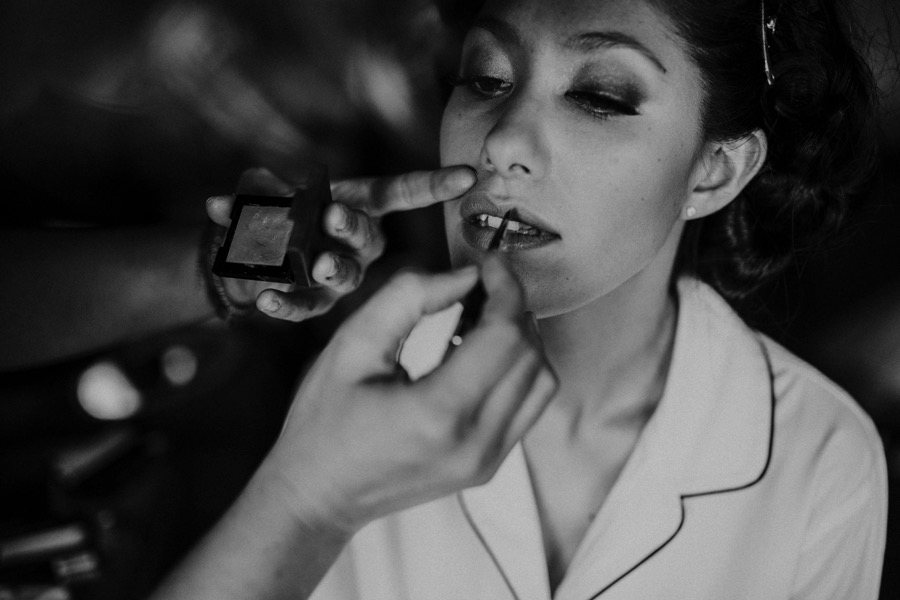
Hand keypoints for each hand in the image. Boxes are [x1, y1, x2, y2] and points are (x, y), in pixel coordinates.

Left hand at [206, 165, 475, 320]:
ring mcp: (337, 278)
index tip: (468, 176)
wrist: (248, 259)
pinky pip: (303, 306)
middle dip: (351, 227)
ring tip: (316, 264)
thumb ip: (256, 195)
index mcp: (360, 209)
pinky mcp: (311, 303)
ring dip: (330, 269)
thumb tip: (228, 199)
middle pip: (368, 239)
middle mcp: (358, 246)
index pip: (402, 193)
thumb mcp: (270, 197)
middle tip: (333, 215)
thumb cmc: (274, 217)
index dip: (434, 185)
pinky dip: (283, 303)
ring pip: (344, 277)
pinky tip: (265, 298)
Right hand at [260, 255, 558, 532]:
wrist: (318, 497)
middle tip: (478, 285)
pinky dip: (514, 369)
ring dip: (519, 339)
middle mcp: (476, 442)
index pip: (505, 337)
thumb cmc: (324, 422)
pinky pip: (527, 406)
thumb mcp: (353, 345)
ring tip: (476, 317)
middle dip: (512, 308)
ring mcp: (487, 460)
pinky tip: (476, 351)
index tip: (489, 263)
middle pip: (530, 356)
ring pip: (540, 382)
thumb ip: (409, 297)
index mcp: (439, 413)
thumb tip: (465, 277)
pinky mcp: (488, 466)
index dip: (506, 289)